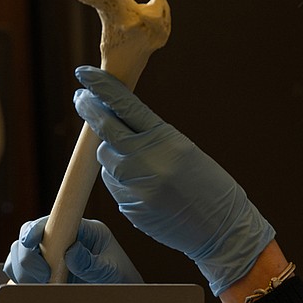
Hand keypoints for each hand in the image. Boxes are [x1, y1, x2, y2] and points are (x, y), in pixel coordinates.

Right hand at [3, 215, 142, 283]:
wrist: (124, 295)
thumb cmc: (121, 279)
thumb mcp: (111, 271)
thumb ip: (92, 263)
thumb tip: (71, 252)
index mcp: (82, 230)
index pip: (51, 222)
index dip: (34, 229)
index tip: (30, 242)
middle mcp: (62, 240)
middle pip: (27, 239)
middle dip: (27, 257)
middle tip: (42, 277)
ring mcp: (50, 257)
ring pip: (19, 256)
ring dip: (21, 270)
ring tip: (39, 285)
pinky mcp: (44, 274)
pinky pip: (20, 273)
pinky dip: (20, 280)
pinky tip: (30, 290)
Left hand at [73, 65, 274, 295]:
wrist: (222, 228)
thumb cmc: (207, 184)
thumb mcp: (182, 149)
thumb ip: (148, 137)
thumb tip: (110, 126)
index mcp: (165, 139)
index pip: (124, 105)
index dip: (100, 87)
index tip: (83, 74)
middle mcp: (146, 160)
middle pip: (104, 130)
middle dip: (89, 110)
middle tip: (81, 98)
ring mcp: (135, 186)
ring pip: (106, 160)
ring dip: (110, 153)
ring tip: (137, 160)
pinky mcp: (129, 207)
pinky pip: (114, 185)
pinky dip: (121, 180)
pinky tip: (144, 186)